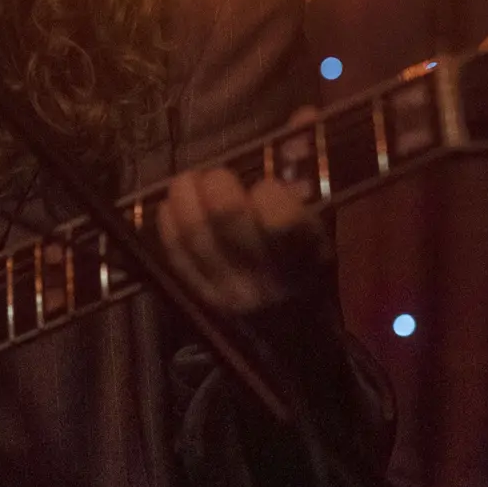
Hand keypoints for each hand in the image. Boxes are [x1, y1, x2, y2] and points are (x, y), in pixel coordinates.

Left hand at [157, 166, 319, 315]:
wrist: (291, 324)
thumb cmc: (305, 266)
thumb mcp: (318, 236)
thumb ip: (296, 202)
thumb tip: (277, 163)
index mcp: (303, 256)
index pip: (278, 217)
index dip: (266, 191)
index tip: (265, 187)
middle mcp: (265, 276)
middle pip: (227, 215)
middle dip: (217, 184)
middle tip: (216, 176)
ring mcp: (230, 288)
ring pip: (195, 231)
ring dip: (184, 197)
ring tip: (186, 180)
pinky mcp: (203, 295)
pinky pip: (177, 254)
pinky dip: (168, 223)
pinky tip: (170, 205)